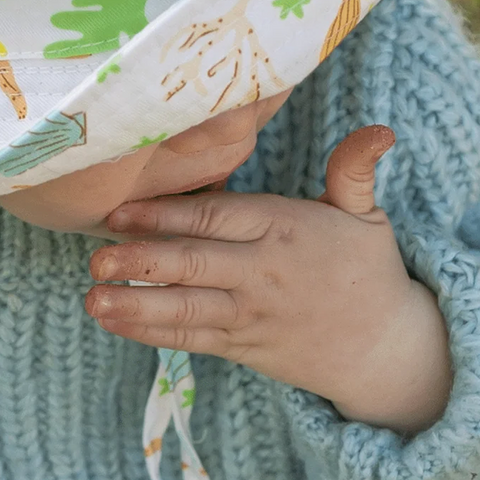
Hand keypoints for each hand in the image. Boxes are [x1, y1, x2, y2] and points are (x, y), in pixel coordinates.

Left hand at [86, 126, 452, 433]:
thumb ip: (354, 169)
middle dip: (142, 262)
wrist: (387, 350)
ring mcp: (249, 313)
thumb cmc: (367, 269)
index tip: (119, 211)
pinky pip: (191, 338)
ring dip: (136, 304)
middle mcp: (261, 273)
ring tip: (92, 298)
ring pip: (186, 309)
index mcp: (282, 230)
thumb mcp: (367, 214)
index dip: (166, 215)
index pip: (216, 219)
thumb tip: (379, 129)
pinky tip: (113, 321)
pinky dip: (150, 332)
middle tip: (95, 259)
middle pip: (194, 265)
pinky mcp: (242, 346)